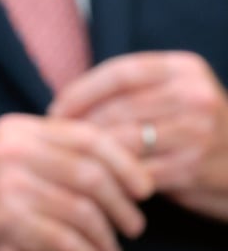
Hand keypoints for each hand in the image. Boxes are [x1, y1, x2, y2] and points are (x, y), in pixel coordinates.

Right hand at [0, 113, 152, 250]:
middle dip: (122, 207)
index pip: (89, 138)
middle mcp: (11, 152)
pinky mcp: (4, 225)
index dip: (127, 165)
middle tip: (133, 228)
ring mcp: (6, 188)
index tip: (143, 191)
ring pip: (83, 212)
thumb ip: (49, 154)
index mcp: (15, 130)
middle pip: (93, 175)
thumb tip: (122, 162)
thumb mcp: (4, 161)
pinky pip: (66, 244)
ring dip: (106, 240)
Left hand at [49, 51, 227, 221]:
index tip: (53, 111)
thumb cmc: (193, 130)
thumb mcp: (173, 96)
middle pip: (115, 108)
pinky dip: (109, 177)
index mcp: (184, 69)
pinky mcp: (192, 167)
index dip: (79, 92)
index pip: (119, 73)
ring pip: (121, 140)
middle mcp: (194, 95)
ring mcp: (196, 131)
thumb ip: (131, 91)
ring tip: (68, 160)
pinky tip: (94, 182)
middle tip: (53, 142)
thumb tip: (63, 102)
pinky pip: (134, 171)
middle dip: (77, 126)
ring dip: (88, 153)